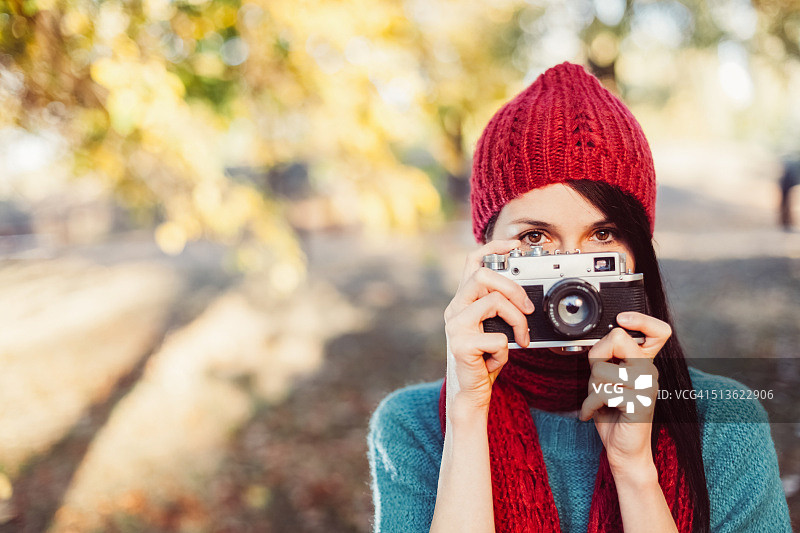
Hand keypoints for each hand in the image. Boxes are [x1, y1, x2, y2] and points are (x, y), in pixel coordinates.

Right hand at [443, 239, 534, 409]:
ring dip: (517, 320)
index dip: (493, 246)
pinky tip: (496, 360)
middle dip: (513, 288)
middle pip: (483, 275)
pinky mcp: (461, 344)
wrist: (470, 392)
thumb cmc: (484, 360)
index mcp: (462, 301)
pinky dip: (505, 351)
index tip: (514, 244)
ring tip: (520, 338)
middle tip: (528, 308)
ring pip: (494, 302)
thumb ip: (500, 309)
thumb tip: (525, 297)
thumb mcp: (494, 328)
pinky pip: (497, 337)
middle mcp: (454, 308)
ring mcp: (455, 326)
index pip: (473, 261)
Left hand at [579, 312, 670, 472]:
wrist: (623, 450)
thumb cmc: (612, 414)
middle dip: (597, 359)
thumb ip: (607, 359)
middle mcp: (650, 372)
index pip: (658, 331)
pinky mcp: (639, 404)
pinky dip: (589, 405)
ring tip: (600, 400)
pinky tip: (594, 412)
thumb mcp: (606, 380)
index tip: (622, 318)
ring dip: (591, 387)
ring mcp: (647, 387)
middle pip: (617, 339)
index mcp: (644, 363)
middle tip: (599, 380)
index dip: (641, 319)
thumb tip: (601, 340)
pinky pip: (603, 392)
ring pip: (602, 368)